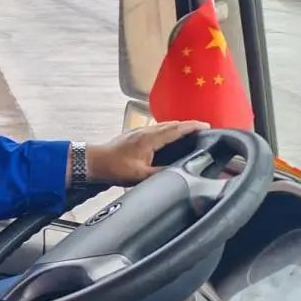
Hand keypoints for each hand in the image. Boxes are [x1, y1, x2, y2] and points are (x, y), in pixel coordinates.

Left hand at [85, 119, 208, 185]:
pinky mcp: (134, 135)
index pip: (176, 129)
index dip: (192, 127)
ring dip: (178, 127)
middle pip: (171, 124)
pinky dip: (167, 130)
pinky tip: (169, 137)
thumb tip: (177, 172)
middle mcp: (145, 131)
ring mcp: (138, 131)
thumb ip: (160, 173)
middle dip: (188, 125)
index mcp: (149, 139)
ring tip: (190, 131)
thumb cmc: (113, 168)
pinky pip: (156, 129)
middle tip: (203, 128)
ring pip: (163, 126)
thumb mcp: (139, 176)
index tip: (206, 126)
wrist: (94, 162)